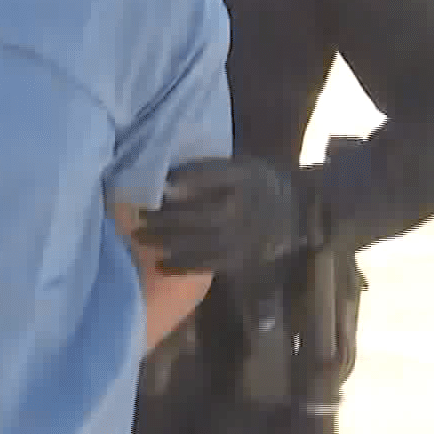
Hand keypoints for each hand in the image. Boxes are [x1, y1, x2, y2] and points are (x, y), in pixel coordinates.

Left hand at [134, 155, 313, 274]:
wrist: (297, 210)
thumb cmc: (256, 183)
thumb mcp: (238, 167)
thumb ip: (206, 172)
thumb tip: (166, 182)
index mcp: (243, 183)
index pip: (209, 182)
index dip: (181, 188)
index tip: (153, 190)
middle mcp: (245, 213)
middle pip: (200, 217)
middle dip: (164, 220)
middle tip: (136, 218)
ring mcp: (245, 240)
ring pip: (202, 243)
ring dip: (167, 242)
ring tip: (139, 238)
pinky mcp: (243, 260)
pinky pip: (210, 265)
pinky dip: (183, 266)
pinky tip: (160, 264)